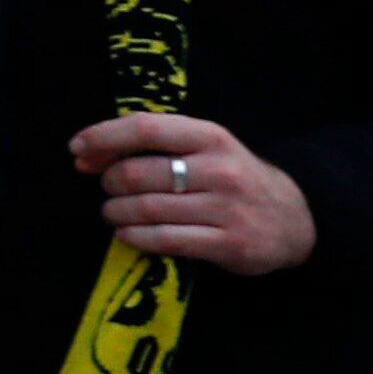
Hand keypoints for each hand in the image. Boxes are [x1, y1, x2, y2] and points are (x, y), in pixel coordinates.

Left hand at [74, 112, 317, 275]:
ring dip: (117, 212)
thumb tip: (86, 155)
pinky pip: (167, 240)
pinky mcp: (230, 245)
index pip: (145, 128)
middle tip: (107, 189)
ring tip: (113, 213)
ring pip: (148, 209)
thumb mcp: (207, 149)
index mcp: (210, 137)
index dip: (103, 137)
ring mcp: (227, 209)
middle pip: (139, 173)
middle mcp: (220, 170)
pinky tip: (128, 233)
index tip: (77, 150)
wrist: (295, 220)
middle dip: (110, 181)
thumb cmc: (234, 178)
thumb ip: (156, 146)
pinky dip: (136, 237)